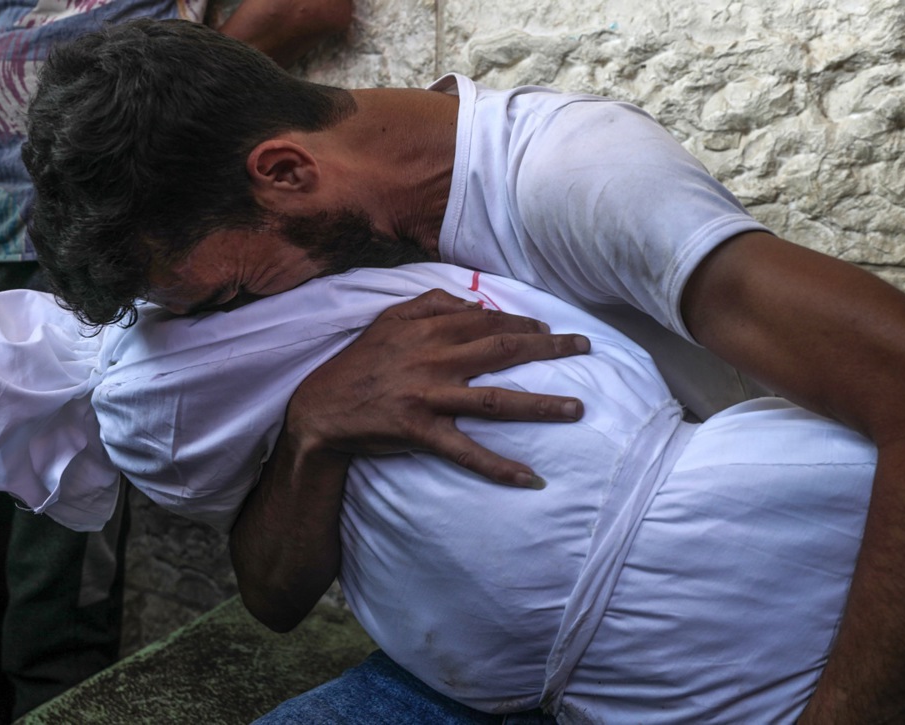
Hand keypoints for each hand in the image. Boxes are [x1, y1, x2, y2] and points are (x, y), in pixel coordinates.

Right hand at [286, 288, 588, 486]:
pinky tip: (531, 478)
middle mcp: (434, 359)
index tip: (549, 329)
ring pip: (495, 400)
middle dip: (548, 348)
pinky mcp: (421, 432)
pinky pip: (466, 452)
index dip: (523, 323)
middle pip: (502, 351)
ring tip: (577, 408)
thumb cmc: (356, 364)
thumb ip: (428, 304)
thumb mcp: (386, 320)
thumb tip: (471, 302)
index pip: (486, 321)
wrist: (320, 409)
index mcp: (427, 330)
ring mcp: (429, 397)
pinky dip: (499, 467)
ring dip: (540, 404)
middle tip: (585, 349)